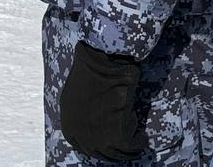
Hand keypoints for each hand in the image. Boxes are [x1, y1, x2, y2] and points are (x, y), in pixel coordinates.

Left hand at [59, 42, 146, 161]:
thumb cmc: (90, 70)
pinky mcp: (116, 133)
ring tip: (138, 140)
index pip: (84, 149)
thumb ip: (81, 115)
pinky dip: (139, 142)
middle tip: (128, 146)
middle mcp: (81, 136)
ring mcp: (98, 137)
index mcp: (69, 127)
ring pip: (118, 152)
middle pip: (102, 154)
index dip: (100, 148)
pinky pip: (131, 145)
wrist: (101, 59)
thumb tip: (93, 126)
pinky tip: (143, 137)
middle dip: (116, 151)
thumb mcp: (74, 95)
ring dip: (129, 148)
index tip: (111, 144)